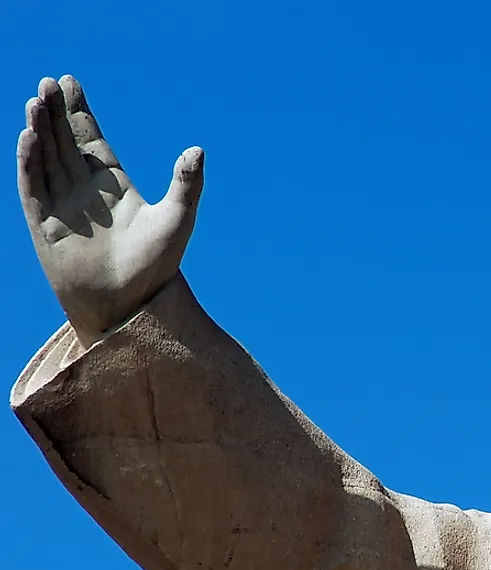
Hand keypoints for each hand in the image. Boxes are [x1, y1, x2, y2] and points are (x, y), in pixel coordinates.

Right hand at [17, 75, 204, 344]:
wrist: (130, 305)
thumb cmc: (157, 267)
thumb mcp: (178, 219)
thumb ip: (187, 184)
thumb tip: (198, 150)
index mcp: (114, 187)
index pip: (90, 140)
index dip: (78, 112)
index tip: (69, 82)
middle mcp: (84, 193)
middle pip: (64, 142)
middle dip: (55, 112)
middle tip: (49, 81)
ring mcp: (62, 206)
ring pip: (46, 158)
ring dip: (40, 129)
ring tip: (37, 99)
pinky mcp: (45, 225)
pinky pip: (33, 186)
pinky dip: (30, 161)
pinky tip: (29, 135)